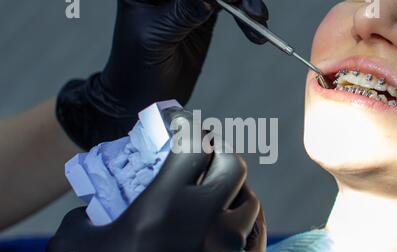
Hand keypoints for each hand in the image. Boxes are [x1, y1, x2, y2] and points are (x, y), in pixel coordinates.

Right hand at [46, 111, 265, 251]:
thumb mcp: (71, 245)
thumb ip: (82, 215)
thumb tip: (95, 209)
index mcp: (163, 204)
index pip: (191, 144)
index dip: (187, 125)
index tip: (181, 122)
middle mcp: (204, 221)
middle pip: (233, 165)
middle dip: (219, 151)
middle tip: (206, 152)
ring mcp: (227, 249)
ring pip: (250, 200)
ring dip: (236, 189)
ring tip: (221, 190)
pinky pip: (257, 237)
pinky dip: (249, 223)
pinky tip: (235, 223)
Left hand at [56, 0, 268, 148]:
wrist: (144, 96)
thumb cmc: (137, 67)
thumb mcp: (157, 37)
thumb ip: (182, 14)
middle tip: (251, 11)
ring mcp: (188, 1)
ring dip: (246, 2)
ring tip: (259, 21)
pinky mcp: (204, 14)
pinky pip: (231, 5)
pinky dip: (246, 15)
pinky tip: (256, 30)